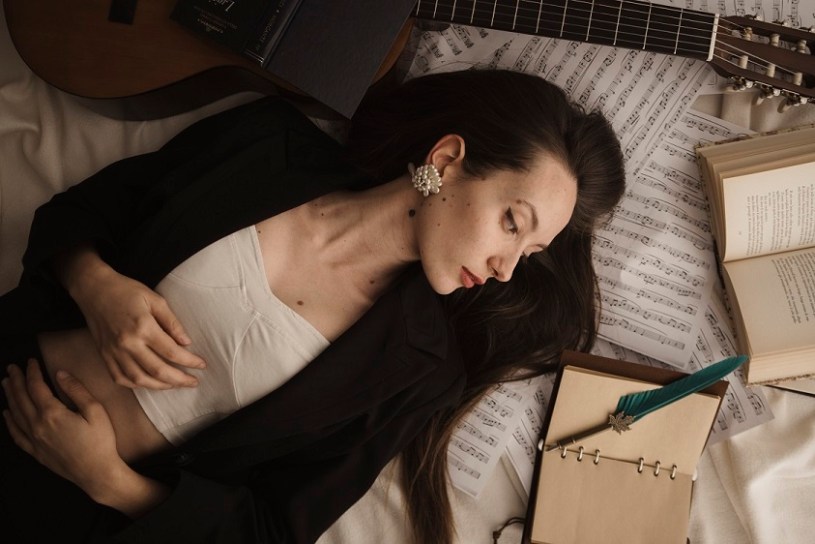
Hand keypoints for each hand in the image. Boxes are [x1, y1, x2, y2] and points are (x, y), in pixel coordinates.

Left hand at [2, 360, 169, 516]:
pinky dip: (10, 422)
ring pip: (16, 414)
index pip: (36, 387)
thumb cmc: (101, 442)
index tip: (31, 361)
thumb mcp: (96, 411)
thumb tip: (60, 374)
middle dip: (16, 381)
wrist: (96, 473)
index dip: (32, 372)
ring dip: (10, 397)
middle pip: (21, 398)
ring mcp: (35, 440)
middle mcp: (38, 426)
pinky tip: (7, 414)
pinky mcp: (36, 451)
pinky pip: (17, 434)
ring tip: (6, 384)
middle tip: (12, 368)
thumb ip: (76, 390)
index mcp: (52, 414)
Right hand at [62, 247, 204, 388]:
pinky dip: (137, 386)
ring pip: (139, 380)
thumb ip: (172, 322)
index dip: (189, 361)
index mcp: (143, 327)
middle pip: (158, 371)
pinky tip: (150, 384)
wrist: (94, 290)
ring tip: (176, 385)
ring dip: (160, 386)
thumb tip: (187, 342)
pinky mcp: (104, 356)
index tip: (202, 365)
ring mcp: (114, 352)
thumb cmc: (127, 291)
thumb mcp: (155, 299)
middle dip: (179, 380)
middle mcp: (128, 344)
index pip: (171, 352)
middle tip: (194, 382)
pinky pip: (121, 378)